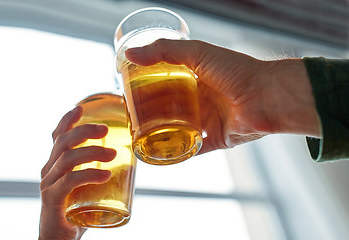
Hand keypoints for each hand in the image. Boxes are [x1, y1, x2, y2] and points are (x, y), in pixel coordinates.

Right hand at [39, 106, 115, 239]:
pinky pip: (69, 182)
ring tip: (113, 154)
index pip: (57, 137)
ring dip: (92, 152)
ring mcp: (48, 184)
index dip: (67, 120)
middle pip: (63, 142)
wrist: (60, 239)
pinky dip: (88, 175)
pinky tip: (105, 174)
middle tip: (105, 129)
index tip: (81, 108)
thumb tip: (130, 160)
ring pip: (67, 159)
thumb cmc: (77, 211)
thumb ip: (99, 172)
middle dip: (84, 131)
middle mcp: (49, 170)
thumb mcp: (87, 187)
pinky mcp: (52, 200)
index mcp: (56, 164)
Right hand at [125, 39, 320, 152]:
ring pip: (179, 129)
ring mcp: (209, 120)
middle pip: (170, 107)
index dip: (148, 87)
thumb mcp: (198, 53)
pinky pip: (194, 149)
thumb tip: (129, 55)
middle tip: (131, 118)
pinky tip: (162, 157)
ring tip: (139, 138)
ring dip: (161, 134)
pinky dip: (180, 154)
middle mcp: (203, 99)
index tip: (129, 93)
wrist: (267, 96)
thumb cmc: (236, 71)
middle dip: (151, 112)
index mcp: (198, 78)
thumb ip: (164, 50)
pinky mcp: (217, 139)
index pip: (167, 82)